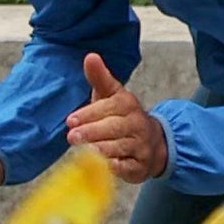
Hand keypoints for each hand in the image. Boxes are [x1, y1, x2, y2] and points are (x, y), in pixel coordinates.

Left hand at [63, 54, 165, 181]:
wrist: (152, 142)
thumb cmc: (121, 117)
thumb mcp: (111, 96)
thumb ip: (100, 78)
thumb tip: (90, 56)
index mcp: (127, 105)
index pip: (109, 107)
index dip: (90, 114)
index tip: (71, 120)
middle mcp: (136, 124)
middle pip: (114, 128)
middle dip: (93, 132)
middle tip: (72, 137)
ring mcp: (140, 145)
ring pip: (121, 147)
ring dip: (104, 150)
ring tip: (87, 151)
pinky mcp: (140, 165)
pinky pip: (129, 166)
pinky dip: (118, 167)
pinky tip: (105, 167)